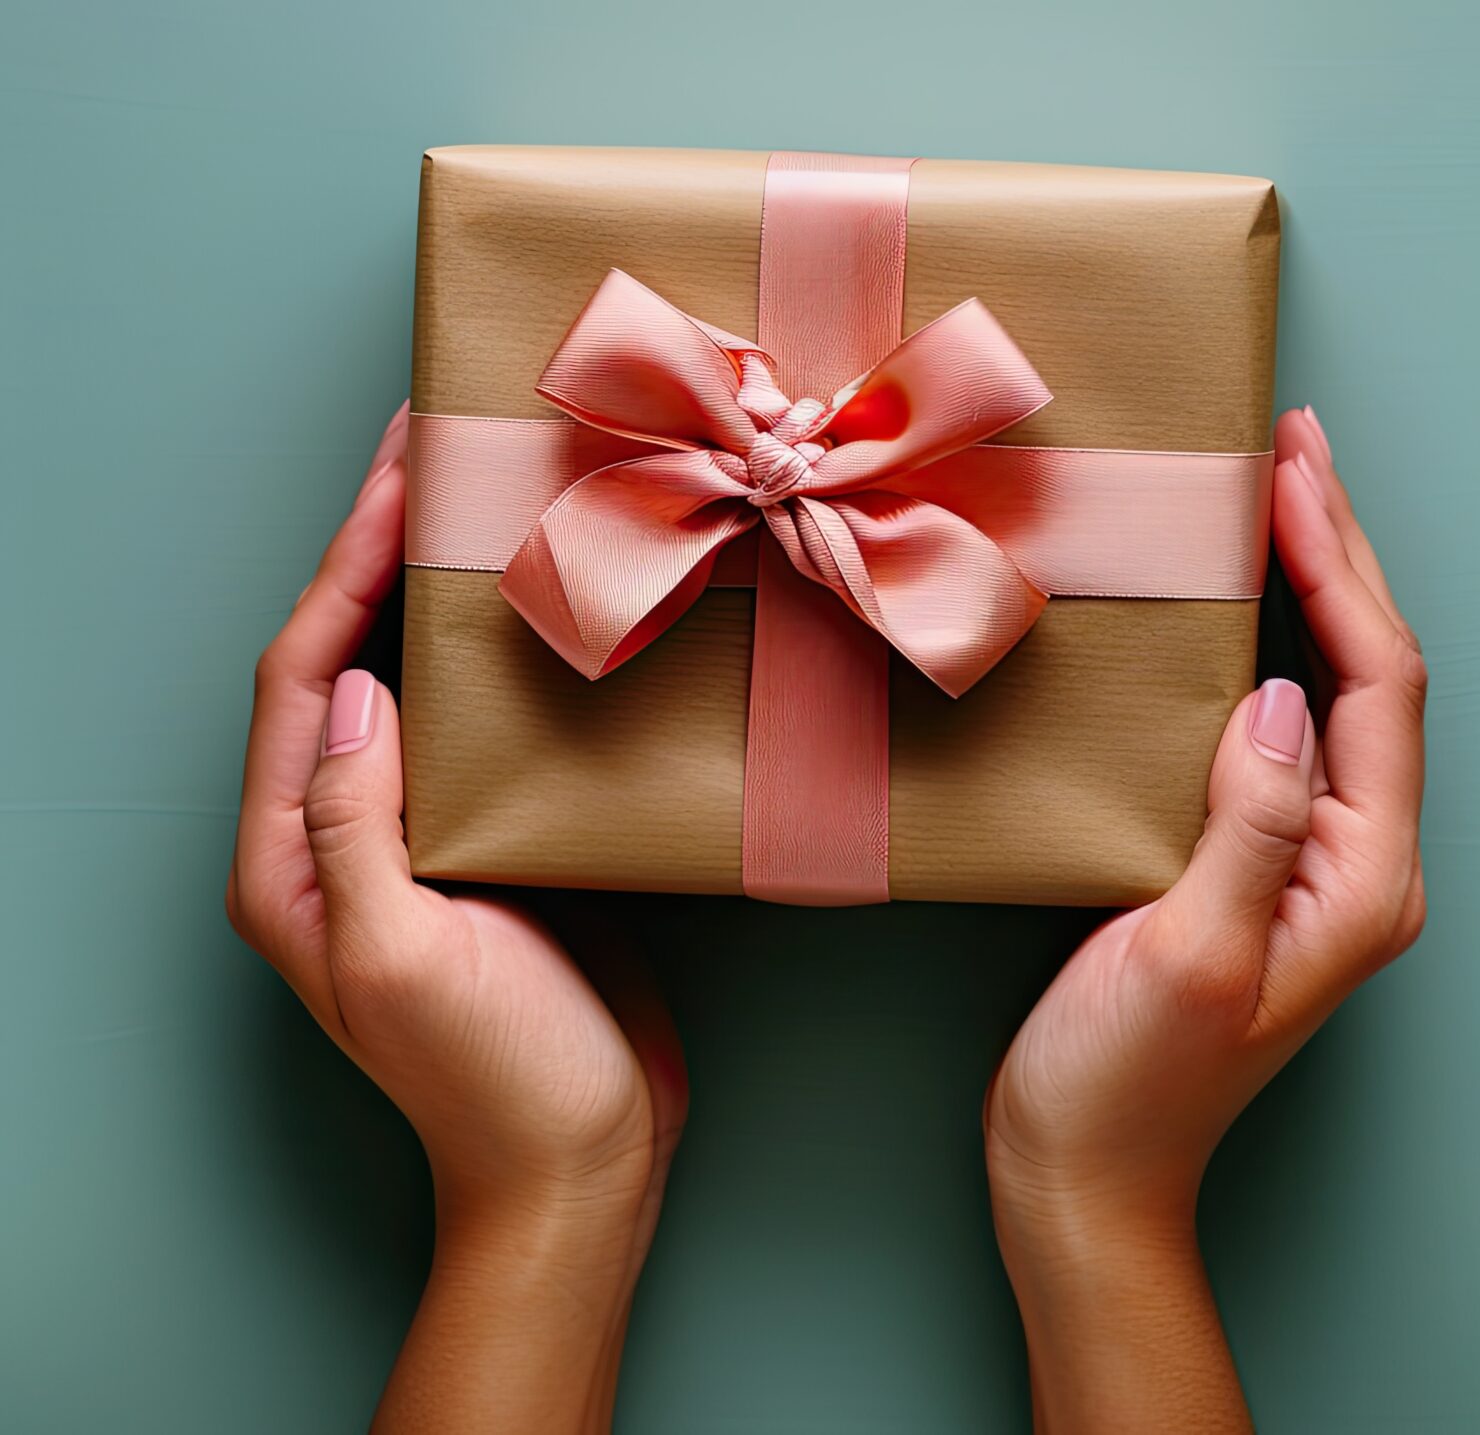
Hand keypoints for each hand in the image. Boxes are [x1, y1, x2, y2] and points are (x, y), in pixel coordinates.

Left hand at [225, 405, 686, 1434]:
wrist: (584, 1167)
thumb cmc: (495, 1081)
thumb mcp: (410, 955)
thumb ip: (360, 826)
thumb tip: (359, 690)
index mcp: (292, 865)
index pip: (302, 681)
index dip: (342, 568)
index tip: (396, 474)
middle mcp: (340, 843)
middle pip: (346, 663)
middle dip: (378, 553)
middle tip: (437, 454)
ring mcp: (420, 845)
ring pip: (417, 687)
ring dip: (441, 595)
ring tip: (493, 507)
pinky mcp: (497, 852)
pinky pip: (486, 732)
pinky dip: (508, 661)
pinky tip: (556, 618)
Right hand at [984, 407, 1426, 1431]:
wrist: (1084, 1185)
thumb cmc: (1127, 1090)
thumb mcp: (1188, 953)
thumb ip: (1247, 825)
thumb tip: (1277, 697)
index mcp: (1363, 879)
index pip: (1377, 687)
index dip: (1341, 568)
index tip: (1293, 472)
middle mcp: (1358, 866)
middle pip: (1371, 676)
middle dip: (1339, 552)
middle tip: (1294, 444)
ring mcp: (1312, 868)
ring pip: (1333, 695)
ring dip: (1310, 590)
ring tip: (1274, 495)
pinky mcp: (1256, 870)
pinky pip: (1281, 733)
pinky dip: (1263, 648)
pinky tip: (1228, 611)